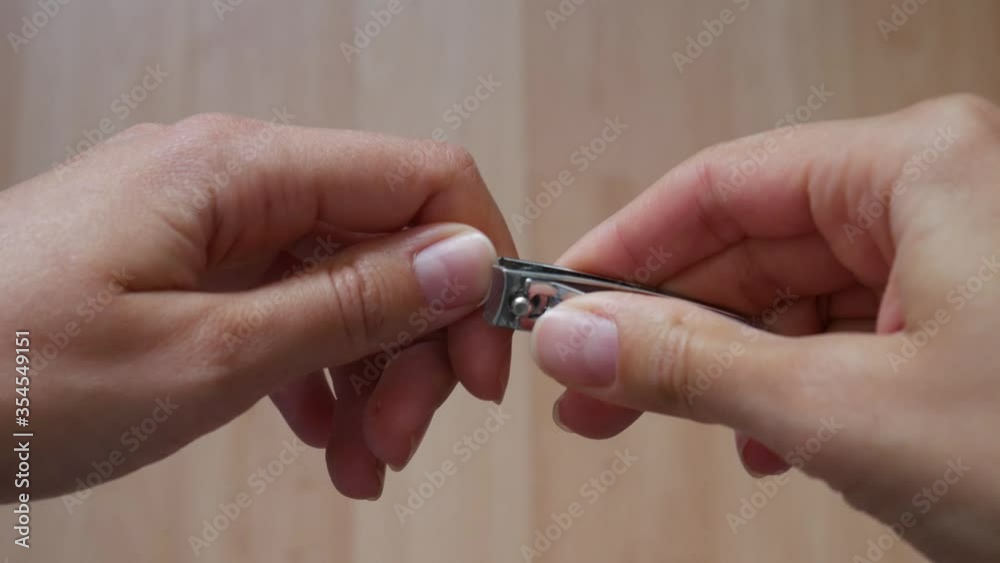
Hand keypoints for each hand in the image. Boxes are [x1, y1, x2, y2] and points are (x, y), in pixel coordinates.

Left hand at [0, 114, 514, 501]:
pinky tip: (320, 434)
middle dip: (416, 344)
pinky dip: (319, 372)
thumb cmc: (11, 372)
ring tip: (362, 460)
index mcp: (242, 170)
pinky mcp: (188, 267)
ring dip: (372, 372)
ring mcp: (210, 224)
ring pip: (345, 281)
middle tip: (405, 439)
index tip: (485, 361)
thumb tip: (465, 260)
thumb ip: (350, 303)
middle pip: (389, 239)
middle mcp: (234, 178)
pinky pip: (290, 305)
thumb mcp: (209, 356)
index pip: (422, 178)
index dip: (476, 265)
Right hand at [530, 94, 999, 561]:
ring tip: (655, 417)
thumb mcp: (846, 412)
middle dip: (663, 321)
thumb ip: (692, 365)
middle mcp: (939, 194)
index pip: (722, 184)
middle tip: (588, 379)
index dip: (627, 245)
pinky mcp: (965, 319)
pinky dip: (786, 385)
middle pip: (752, 244)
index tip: (564, 298)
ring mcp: (956, 258)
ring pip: (793, 297)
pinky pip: (843, 334)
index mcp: (919, 168)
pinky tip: (759, 436)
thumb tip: (579, 339)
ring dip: (720, 363)